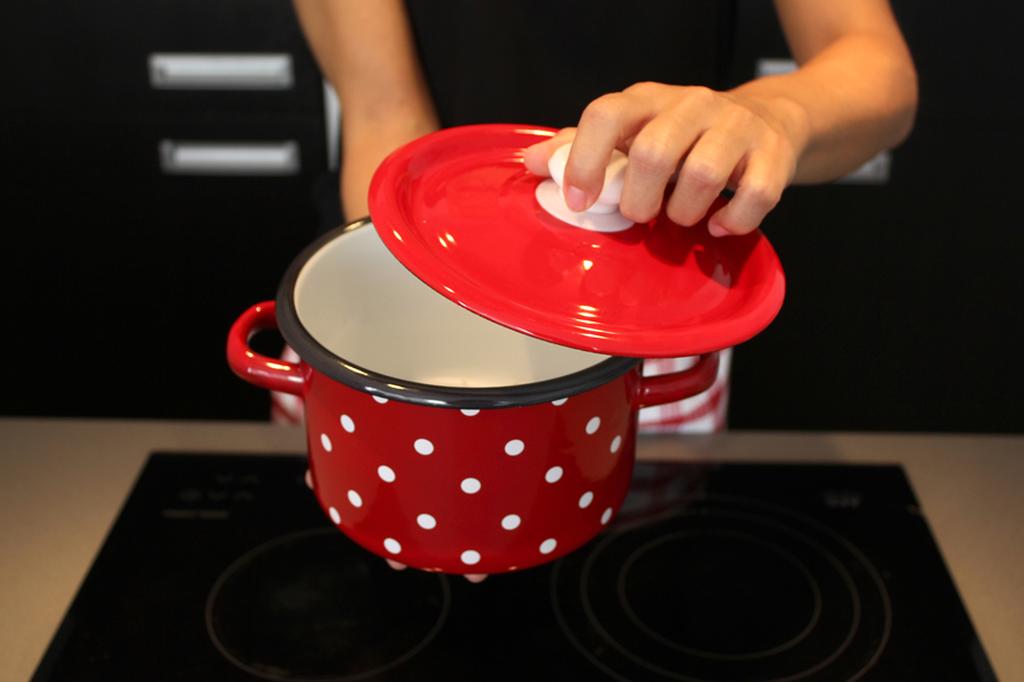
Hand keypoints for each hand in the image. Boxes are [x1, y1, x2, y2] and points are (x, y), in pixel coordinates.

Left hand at [523, 82, 807, 235]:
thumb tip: (532, 163)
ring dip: (683, 212)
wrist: (771, 119)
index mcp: (648, 100)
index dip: (584, 160)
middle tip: (641, 215)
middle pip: (653, 152)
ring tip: (680, 217)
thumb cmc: (687, 136)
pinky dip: (732, 221)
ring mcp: (736, 127)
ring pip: (702, 175)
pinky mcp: (773, 154)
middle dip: (639, 199)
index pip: (606, 114)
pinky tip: (718, 227)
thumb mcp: (635, 132)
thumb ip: (584, 147)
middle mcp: (692, 105)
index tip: (577, 202)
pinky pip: (753, 195)